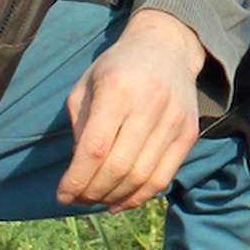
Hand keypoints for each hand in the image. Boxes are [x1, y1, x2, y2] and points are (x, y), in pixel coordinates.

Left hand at [59, 10, 205, 211]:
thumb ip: (80, 127)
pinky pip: (163, 178)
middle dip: (92, 192)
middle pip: (117, 168)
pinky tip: (120, 201)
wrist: (166, 47)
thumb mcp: (87, 85)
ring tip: (96, 200)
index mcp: (117, 90)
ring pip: (141, 178)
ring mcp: (173, 121)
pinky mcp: (188, 134)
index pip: (95, 149)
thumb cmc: (117, 67)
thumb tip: (79, 172)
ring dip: (114, 197)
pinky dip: (139, 197)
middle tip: (78, 199)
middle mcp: (149, 105)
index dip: (76, 179)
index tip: (62, 195)